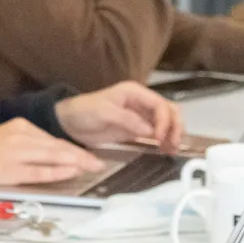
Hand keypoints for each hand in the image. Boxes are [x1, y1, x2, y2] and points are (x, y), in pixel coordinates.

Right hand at [0, 118, 104, 189]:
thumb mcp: (1, 141)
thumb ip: (24, 146)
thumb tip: (48, 156)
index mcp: (18, 126)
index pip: (52, 139)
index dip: (73, 149)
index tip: (89, 156)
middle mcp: (19, 135)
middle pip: (57, 146)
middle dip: (80, 156)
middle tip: (99, 164)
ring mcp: (15, 152)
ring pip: (52, 156)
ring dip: (75, 163)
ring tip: (93, 169)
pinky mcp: (9, 170)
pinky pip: (38, 171)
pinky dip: (57, 172)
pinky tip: (71, 174)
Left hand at [55, 81, 183, 151]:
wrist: (69, 122)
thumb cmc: (83, 111)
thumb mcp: (103, 112)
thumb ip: (126, 119)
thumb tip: (149, 130)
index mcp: (134, 92)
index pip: (159, 104)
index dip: (164, 121)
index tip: (158, 136)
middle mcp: (141, 103)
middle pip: (169, 111)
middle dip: (175, 127)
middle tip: (172, 144)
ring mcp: (140, 116)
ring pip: (166, 123)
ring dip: (173, 134)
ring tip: (171, 149)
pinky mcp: (136, 129)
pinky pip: (156, 133)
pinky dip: (164, 141)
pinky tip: (165, 150)